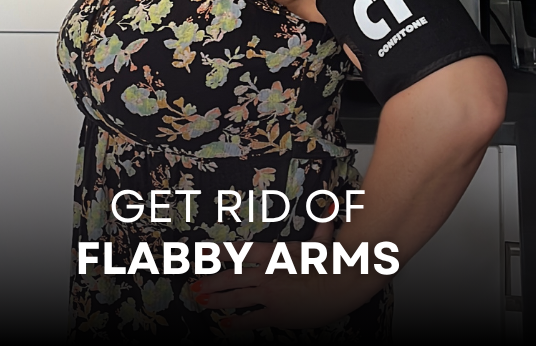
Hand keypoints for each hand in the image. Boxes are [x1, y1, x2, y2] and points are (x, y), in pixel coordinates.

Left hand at [189, 207, 341, 330]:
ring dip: (217, 300)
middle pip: (232, 277)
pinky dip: (237, 323)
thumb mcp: (321, 244)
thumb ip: (320, 228)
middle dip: (211, 281)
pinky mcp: (277, 314)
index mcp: (274, 253)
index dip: (219, 252)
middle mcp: (268, 273)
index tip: (202, 253)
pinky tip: (224, 325)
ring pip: (237, 298)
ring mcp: (270, 294)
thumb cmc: (331, 263)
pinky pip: (252, 319)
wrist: (342, 286)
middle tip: (193, 285)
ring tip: (201, 301)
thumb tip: (329, 209)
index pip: (240, 251)